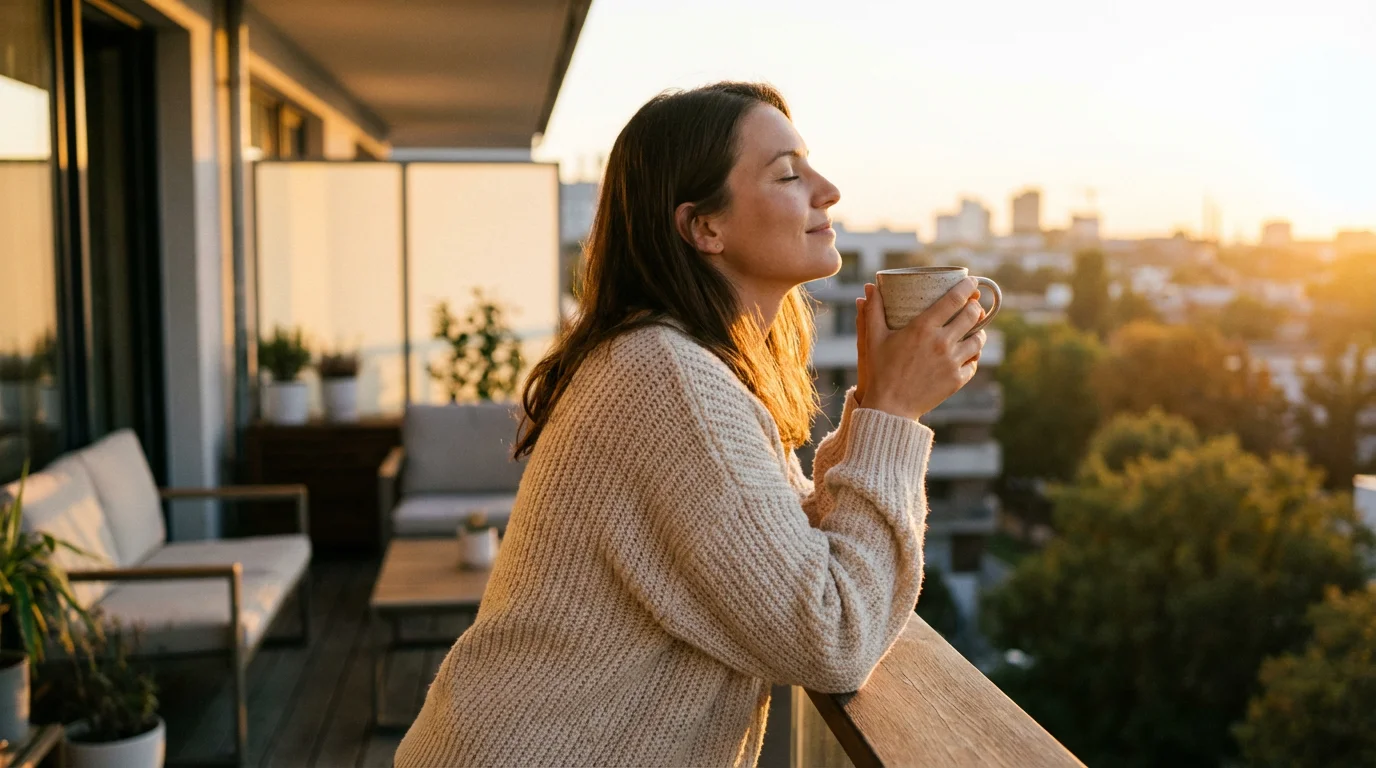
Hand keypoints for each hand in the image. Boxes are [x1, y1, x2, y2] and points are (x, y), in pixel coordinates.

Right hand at [855, 278, 987, 420]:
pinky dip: (973, 355)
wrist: (890, 407)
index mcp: (923, 328)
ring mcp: (952, 362)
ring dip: (978, 331)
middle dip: (975, 307)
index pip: (955, 299)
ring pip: (978, 339)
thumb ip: (873, 311)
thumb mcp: (874, 338)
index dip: (968, 287)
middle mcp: (942, 342)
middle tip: (972, 305)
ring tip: (973, 329)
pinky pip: (974, 362)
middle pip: (972, 315)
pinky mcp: (957, 379)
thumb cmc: (880, 370)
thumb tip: (870, 287)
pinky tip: (968, 352)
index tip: (972, 282)